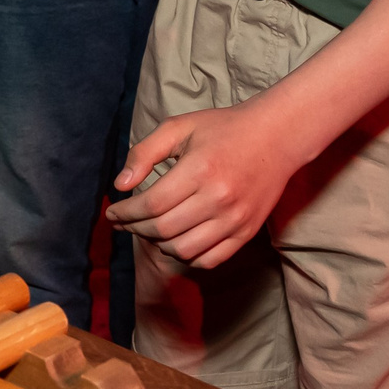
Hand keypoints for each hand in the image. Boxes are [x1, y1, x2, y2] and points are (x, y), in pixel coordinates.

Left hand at [106, 98, 302, 271]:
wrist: (276, 137)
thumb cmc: (223, 129)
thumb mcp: (179, 128)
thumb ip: (144, 153)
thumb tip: (120, 185)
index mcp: (200, 170)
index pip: (151, 204)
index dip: (125, 212)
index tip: (112, 212)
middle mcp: (219, 199)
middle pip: (163, 229)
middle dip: (135, 228)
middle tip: (124, 221)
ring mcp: (235, 219)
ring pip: (183, 250)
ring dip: (157, 244)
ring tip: (148, 230)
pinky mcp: (247, 232)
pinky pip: (209, 260)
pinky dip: (186, 256)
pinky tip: (175, 241)